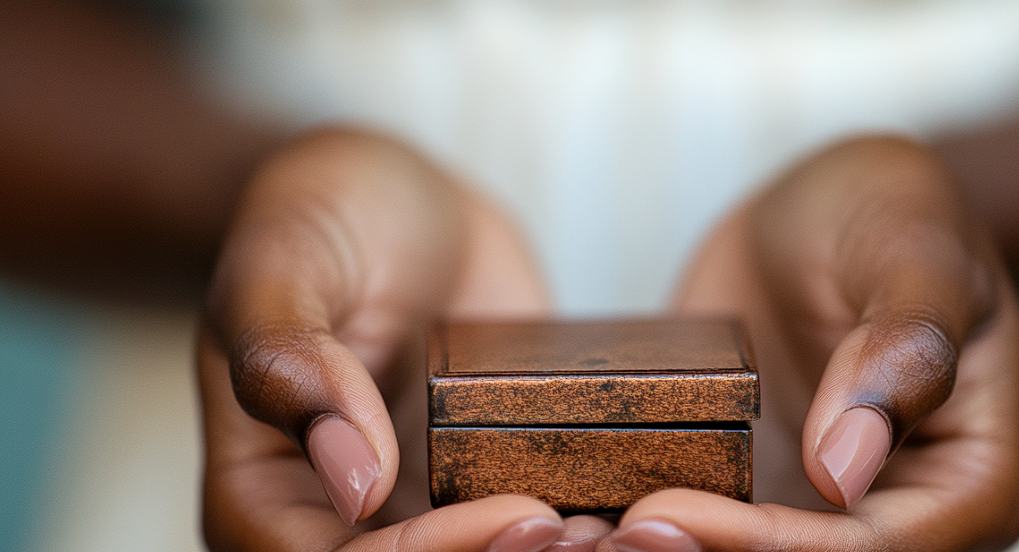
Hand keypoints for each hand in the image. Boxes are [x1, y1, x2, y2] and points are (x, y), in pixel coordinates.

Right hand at [196, 127, 611, 549]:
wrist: (404, 202)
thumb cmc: (325, 214)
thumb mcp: (283, 260)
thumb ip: (288, 359)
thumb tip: (351, 482)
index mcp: (261, 491)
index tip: (523, 513)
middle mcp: (336, 517)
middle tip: (590, 531)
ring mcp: (416, 506)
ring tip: (623, 526)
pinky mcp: (480, 482)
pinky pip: (521, 527)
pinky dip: (576, 527)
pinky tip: (635, 505)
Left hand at [602, 137, 1018, 550]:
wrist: (827, 211)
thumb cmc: (892, 211)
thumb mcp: (915, 246)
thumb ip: (904, 346)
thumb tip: (847, 470)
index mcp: (969, 481)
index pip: (871, 551)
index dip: (769, 548)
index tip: (662, 513)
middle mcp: (901, 517)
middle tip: (599, 536)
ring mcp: (823, 515)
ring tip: (572, 534)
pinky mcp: (757, 496)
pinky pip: (703, 532)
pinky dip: (644, 531)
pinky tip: (575, 513)